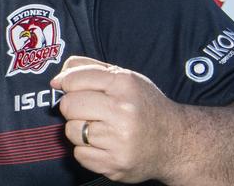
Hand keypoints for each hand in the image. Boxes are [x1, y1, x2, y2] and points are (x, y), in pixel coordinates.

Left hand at [51, 55, 182, 182]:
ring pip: (71, 131)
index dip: (68, 84)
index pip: (72, 80)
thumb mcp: (123, 77)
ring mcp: (120, 141)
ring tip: (100, 128)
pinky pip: (79, 154)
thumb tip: (55, 81)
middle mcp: (123, 112)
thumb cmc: (143, 106)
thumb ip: (87, 68)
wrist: (177, 142)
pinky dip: (87, 150)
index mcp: (124, 84)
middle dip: (73, 108)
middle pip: (68, 106)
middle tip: (90, 111)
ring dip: (80, 130)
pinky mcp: (116, 165)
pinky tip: (104, 145)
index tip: (74, 89)